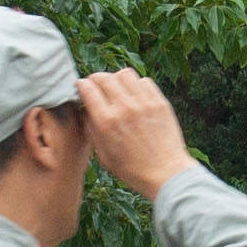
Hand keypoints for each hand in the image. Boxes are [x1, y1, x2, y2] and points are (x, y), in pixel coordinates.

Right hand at [76, 69, 192, 195]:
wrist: (165, 173)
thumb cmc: (133, 169)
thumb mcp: (103, 155)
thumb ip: (91, 129)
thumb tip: (84, 110)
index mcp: (106, 121)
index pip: (88, 88)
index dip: (81, 86)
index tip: (82, 88)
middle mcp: (124, 107)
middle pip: (104, 77)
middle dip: (96, 79)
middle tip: (96, 86)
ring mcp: (144, 103)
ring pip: (124, 74)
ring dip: (116, 78)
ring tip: (117, 89)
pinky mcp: (159, 102)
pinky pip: (144, 81)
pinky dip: (136, 85)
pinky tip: (135, 95)